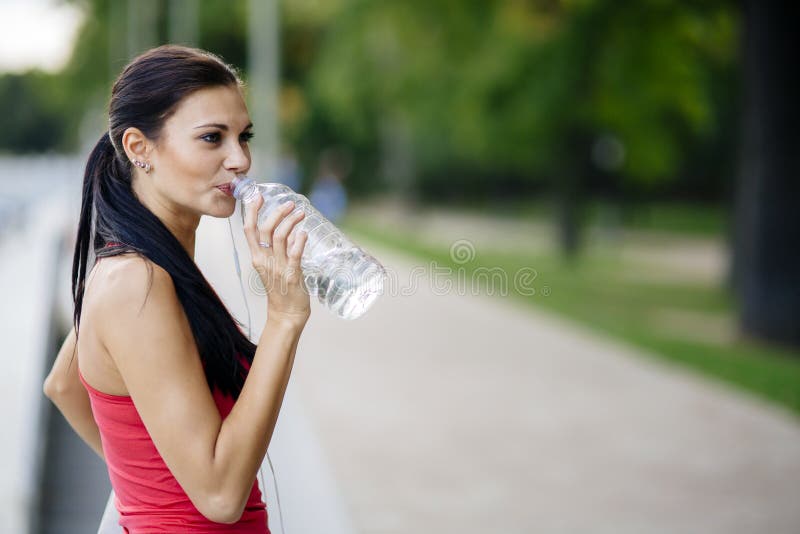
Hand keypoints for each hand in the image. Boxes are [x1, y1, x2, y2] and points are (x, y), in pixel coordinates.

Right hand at [243, 195, 310, 324]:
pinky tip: (305, 233)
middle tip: (290, 204)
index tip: (258, 196)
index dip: (252, 211)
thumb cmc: (281, 289)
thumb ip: (280, 248)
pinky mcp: (292, 274)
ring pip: (281, 237)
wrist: (286, 313)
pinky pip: (295, 254)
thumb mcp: (274, 265)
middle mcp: (264, 260)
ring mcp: (277, 267)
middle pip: (265, 229)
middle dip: (277, 213)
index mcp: (257, 257)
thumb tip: (291, 229)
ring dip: (291, 222)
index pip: (249, 230)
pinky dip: (300, 241)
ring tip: (301, 214)